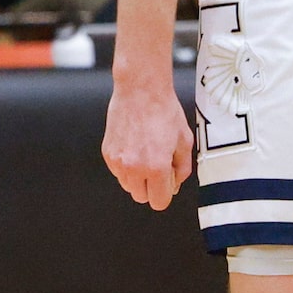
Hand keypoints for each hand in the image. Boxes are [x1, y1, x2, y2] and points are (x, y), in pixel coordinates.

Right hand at [103, 77, 193, 208]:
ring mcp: (118, 161)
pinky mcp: (108, 153)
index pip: (159, 202)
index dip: (165, 194)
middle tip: (158, 167)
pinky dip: (126, 166)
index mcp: (156, 167)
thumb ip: (182, 168)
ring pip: (128, 186)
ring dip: (138, 178)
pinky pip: (118, 172)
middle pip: (141, 197)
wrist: (141, 90)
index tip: (167, 184)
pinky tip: (134, 147)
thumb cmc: (164, 111)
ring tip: (145, 155)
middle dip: (151, 187)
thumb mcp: (184, 141)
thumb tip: (174, 184)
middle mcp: (134, 168)